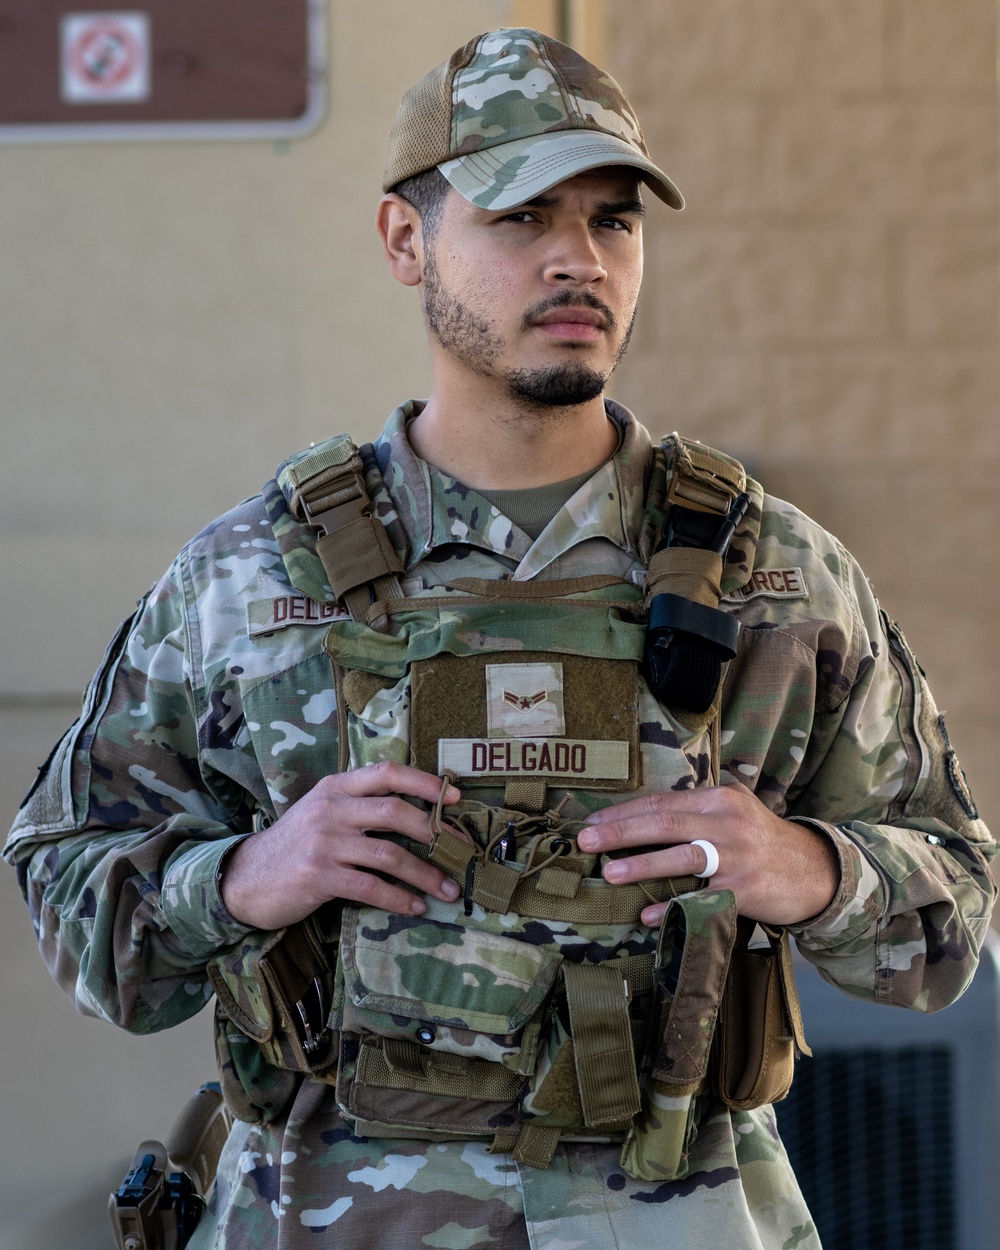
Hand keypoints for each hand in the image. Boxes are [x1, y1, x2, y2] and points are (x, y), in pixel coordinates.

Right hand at [220, 762, 462, 929]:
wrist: (245, 878)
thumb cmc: (294, 845)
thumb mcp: (322, 812)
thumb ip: (360, 806)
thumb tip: (418, 816)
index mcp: (335, 787)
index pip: (387, 773)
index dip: (425, 783)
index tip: (455, 796)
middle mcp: (330, 809)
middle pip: (395, 812)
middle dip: (434, 833)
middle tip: (459, 852)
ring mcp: (323, 842)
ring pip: (389, 854)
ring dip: (425, 874)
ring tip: (447, 889)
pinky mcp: (318, 876)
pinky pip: (371, 887)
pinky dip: (399, 899)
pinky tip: (416, 907)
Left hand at [576, 784, 839, 928]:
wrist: (814, 870)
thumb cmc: (760, 840)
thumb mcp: (732, 812)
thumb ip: (693, 812)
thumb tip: (636, 821)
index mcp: (718, 799)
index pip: (661, 802)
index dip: (623, 813)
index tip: (591, 823)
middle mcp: (726, 822)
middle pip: (664, 823)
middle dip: (620, 832)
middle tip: (585, 841)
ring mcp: (737, 856)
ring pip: (681, 856)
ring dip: (642, 865)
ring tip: (610, 873)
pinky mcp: (745, 888)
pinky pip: (701, 898)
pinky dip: (672, 906)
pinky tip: (647, 913)